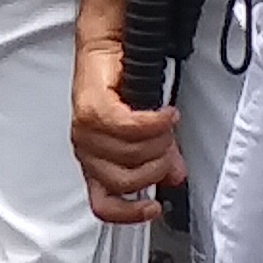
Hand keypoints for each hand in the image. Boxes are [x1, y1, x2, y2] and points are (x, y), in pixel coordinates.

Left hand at [70, 29, 184, 226]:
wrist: (107, 48)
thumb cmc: (119, 85)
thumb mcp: (144, 132)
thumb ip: (159, 157)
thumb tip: (175, 176)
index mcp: (96, 163)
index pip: (103, 204)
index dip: (129, 214)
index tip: (154, 208)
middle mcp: (87, 151)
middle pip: (127, 182)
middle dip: (157, 167)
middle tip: (169, 147)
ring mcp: (87, 132)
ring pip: (131, 156)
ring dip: (159, 141)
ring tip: (166, 125)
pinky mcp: (93, 111)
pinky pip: (130, 128)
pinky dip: (155, 122)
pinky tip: (164, 115)